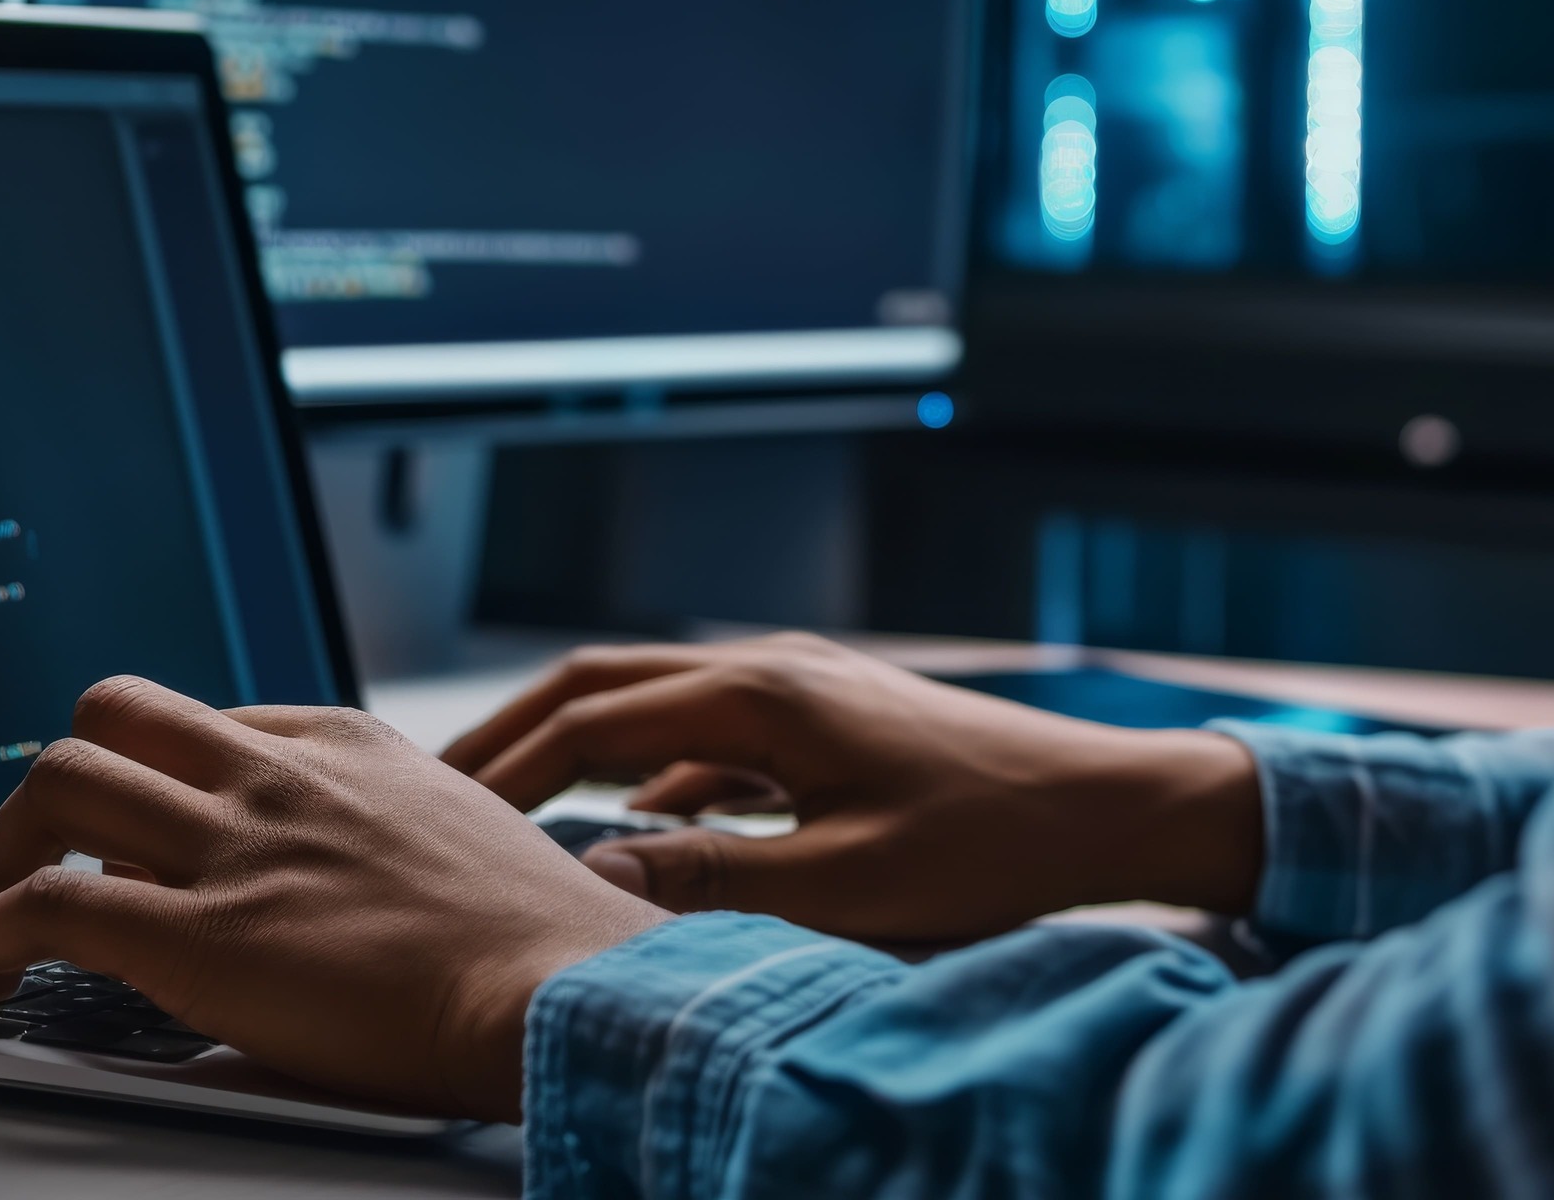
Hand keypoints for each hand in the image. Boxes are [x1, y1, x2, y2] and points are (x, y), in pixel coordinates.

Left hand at [0, 676, 667, 1119]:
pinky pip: (45, 905)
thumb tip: (338, 881)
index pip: (207, 721)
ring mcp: (234, 849)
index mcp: (346, 745)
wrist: (562, 993)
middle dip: (56, 779)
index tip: (142, 829)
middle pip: (110, 713)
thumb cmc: (541, 947)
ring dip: (4, 844)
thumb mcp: (464, 840)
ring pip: (58, 782)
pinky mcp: (197, 937)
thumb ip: (381, 837)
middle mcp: (277, 777)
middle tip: (43, 847)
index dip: (157, 778)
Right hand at [443, 634, 1263, 944]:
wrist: (1112, 809)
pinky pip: (710, 734)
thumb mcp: (843, 885)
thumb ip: (709, 880)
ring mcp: (805, 687)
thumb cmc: (993, 848)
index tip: (441, 819)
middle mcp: (774, 669)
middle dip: (514, 737)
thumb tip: (592, 876)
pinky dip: (651, 771)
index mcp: (762, 695)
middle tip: (441, 792)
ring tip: (516, 810)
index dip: (503, 771)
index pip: (587, 721)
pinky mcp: (833, 719)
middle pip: (602, 684)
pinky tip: (639, 828)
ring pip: (654, 705)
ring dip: (580, 751)